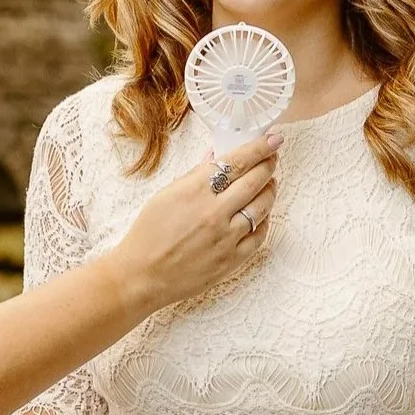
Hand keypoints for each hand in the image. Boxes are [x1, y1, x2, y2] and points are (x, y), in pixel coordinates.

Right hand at [109, 131, 281, 312]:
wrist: (142, 275)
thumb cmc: (149, 234)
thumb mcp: (166, 195)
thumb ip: (195, 174)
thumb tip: (216, 155)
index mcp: (195, 190)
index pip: (237, 161)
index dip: (260, 147)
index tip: (273, 139)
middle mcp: (214, 212)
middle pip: (255, 181)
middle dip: (269, 165)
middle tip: (272, 158)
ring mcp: (226, 237)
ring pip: (262, 207)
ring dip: (270, 191)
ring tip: (269, 183)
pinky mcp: (232, 260)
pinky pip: (259, 235)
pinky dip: (264, 220)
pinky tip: (262, 213)